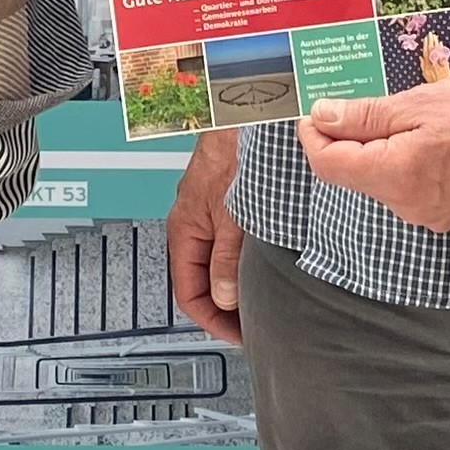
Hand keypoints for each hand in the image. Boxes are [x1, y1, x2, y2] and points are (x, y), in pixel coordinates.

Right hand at [170, 131, 244, 342]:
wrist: (243, 115)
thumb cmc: (231, 151)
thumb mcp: (232, 215)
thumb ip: (227, 259)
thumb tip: (226, 297)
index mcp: (184, 229)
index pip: (188, 294)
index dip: (212, 320)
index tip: (237, 334)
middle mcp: (193, 223)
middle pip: (202, 281)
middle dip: (225, 306)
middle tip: (251, 324)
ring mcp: (210, 212)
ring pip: (218, 262)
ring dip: (236, 283)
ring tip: (260, 299)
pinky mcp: (228, 202)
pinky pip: (230, 243)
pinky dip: (244, 261)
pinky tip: (264, 265)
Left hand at [297, 73, 449, 232]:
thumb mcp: (422, 102)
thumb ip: (366, 115)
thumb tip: (323, 117)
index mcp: (397, 176)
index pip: (330, 165)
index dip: (313, 136)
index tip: (312, 111)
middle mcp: (409, 206)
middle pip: (355, 174)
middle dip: (348, 139)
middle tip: (356, 99)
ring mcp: (431, 215)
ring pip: (383, 180)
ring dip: (379, 149)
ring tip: (402, 112)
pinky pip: (410, 188)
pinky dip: (405, 161)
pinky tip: (427, 135)